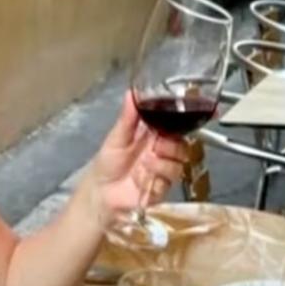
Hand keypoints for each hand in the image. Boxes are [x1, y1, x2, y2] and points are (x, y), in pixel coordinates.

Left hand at [83, 94, 188, 227]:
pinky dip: (158, 177)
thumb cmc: (107, 163)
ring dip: (163, 163)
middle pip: (182, 145)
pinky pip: (170, 180)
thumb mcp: (117, 137)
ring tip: (145, 163)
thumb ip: (128, 117)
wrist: (101, 192)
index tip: (173, 124)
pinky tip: (144, 178)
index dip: (179, 125)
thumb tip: (131, 93)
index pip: (175, 126)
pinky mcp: (163, 187)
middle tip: (155, 147)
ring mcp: (164, 170)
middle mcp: (162, 152)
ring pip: (179, 163)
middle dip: (171, 145)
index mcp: (154, 135)